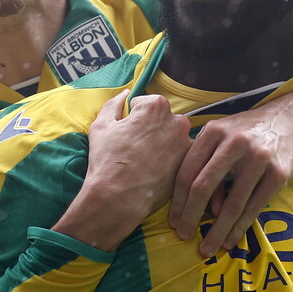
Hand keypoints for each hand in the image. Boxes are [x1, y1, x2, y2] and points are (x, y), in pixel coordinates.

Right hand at [52, 90, 191, 251]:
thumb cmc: (107, 160)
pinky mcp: (190, 164)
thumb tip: (124, 94)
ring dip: (164, 144)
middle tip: (138, 149)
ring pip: (174, 137)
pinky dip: (173, 160)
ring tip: (148, 162)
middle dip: (152, 130)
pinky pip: (182, 155)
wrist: (118, 197)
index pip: (146, 104)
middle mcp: (177, 120)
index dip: (134, 118)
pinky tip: (158, 172)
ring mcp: (187, 143)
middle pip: (164, 119)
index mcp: (156, 106)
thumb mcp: (102, 126)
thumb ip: (114, 104)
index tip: (129, 134)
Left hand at [170, 77, 292, 257]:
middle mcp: (234, 143)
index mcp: (213, 132)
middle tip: (184, 236)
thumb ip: (205, 163)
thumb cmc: (247, 133)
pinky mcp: (278, 174)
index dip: (177, 200)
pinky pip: (253, 208)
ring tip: (208, 248)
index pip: (187, 171)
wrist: (291, 121)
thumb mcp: (222, 137)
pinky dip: (240, 227)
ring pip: (231, 204)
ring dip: (217, 231)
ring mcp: (258, 158)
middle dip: (190, 217)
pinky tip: (231, 240)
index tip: (173, 221)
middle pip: (203, 187)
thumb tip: (198, 208)